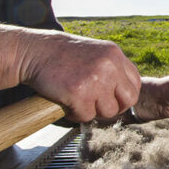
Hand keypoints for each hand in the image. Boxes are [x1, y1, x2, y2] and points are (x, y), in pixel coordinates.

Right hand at [0, 25, 140, 121]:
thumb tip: (123, 93)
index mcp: (114, 55)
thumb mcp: (95, 53)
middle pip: (128, 100)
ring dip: (92, 111)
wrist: (33, 52)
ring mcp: (95, 80)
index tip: (112, 99)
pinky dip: (75, 114)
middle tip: (98, 106)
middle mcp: (109, 66)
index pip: (135, 84)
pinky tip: (66, 102)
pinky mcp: (79, 93)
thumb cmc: (61, 55)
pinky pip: (86, 116)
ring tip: (77, 100)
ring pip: (107, 112)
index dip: (124, 96)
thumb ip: (112, 68)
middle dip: (115, 107)